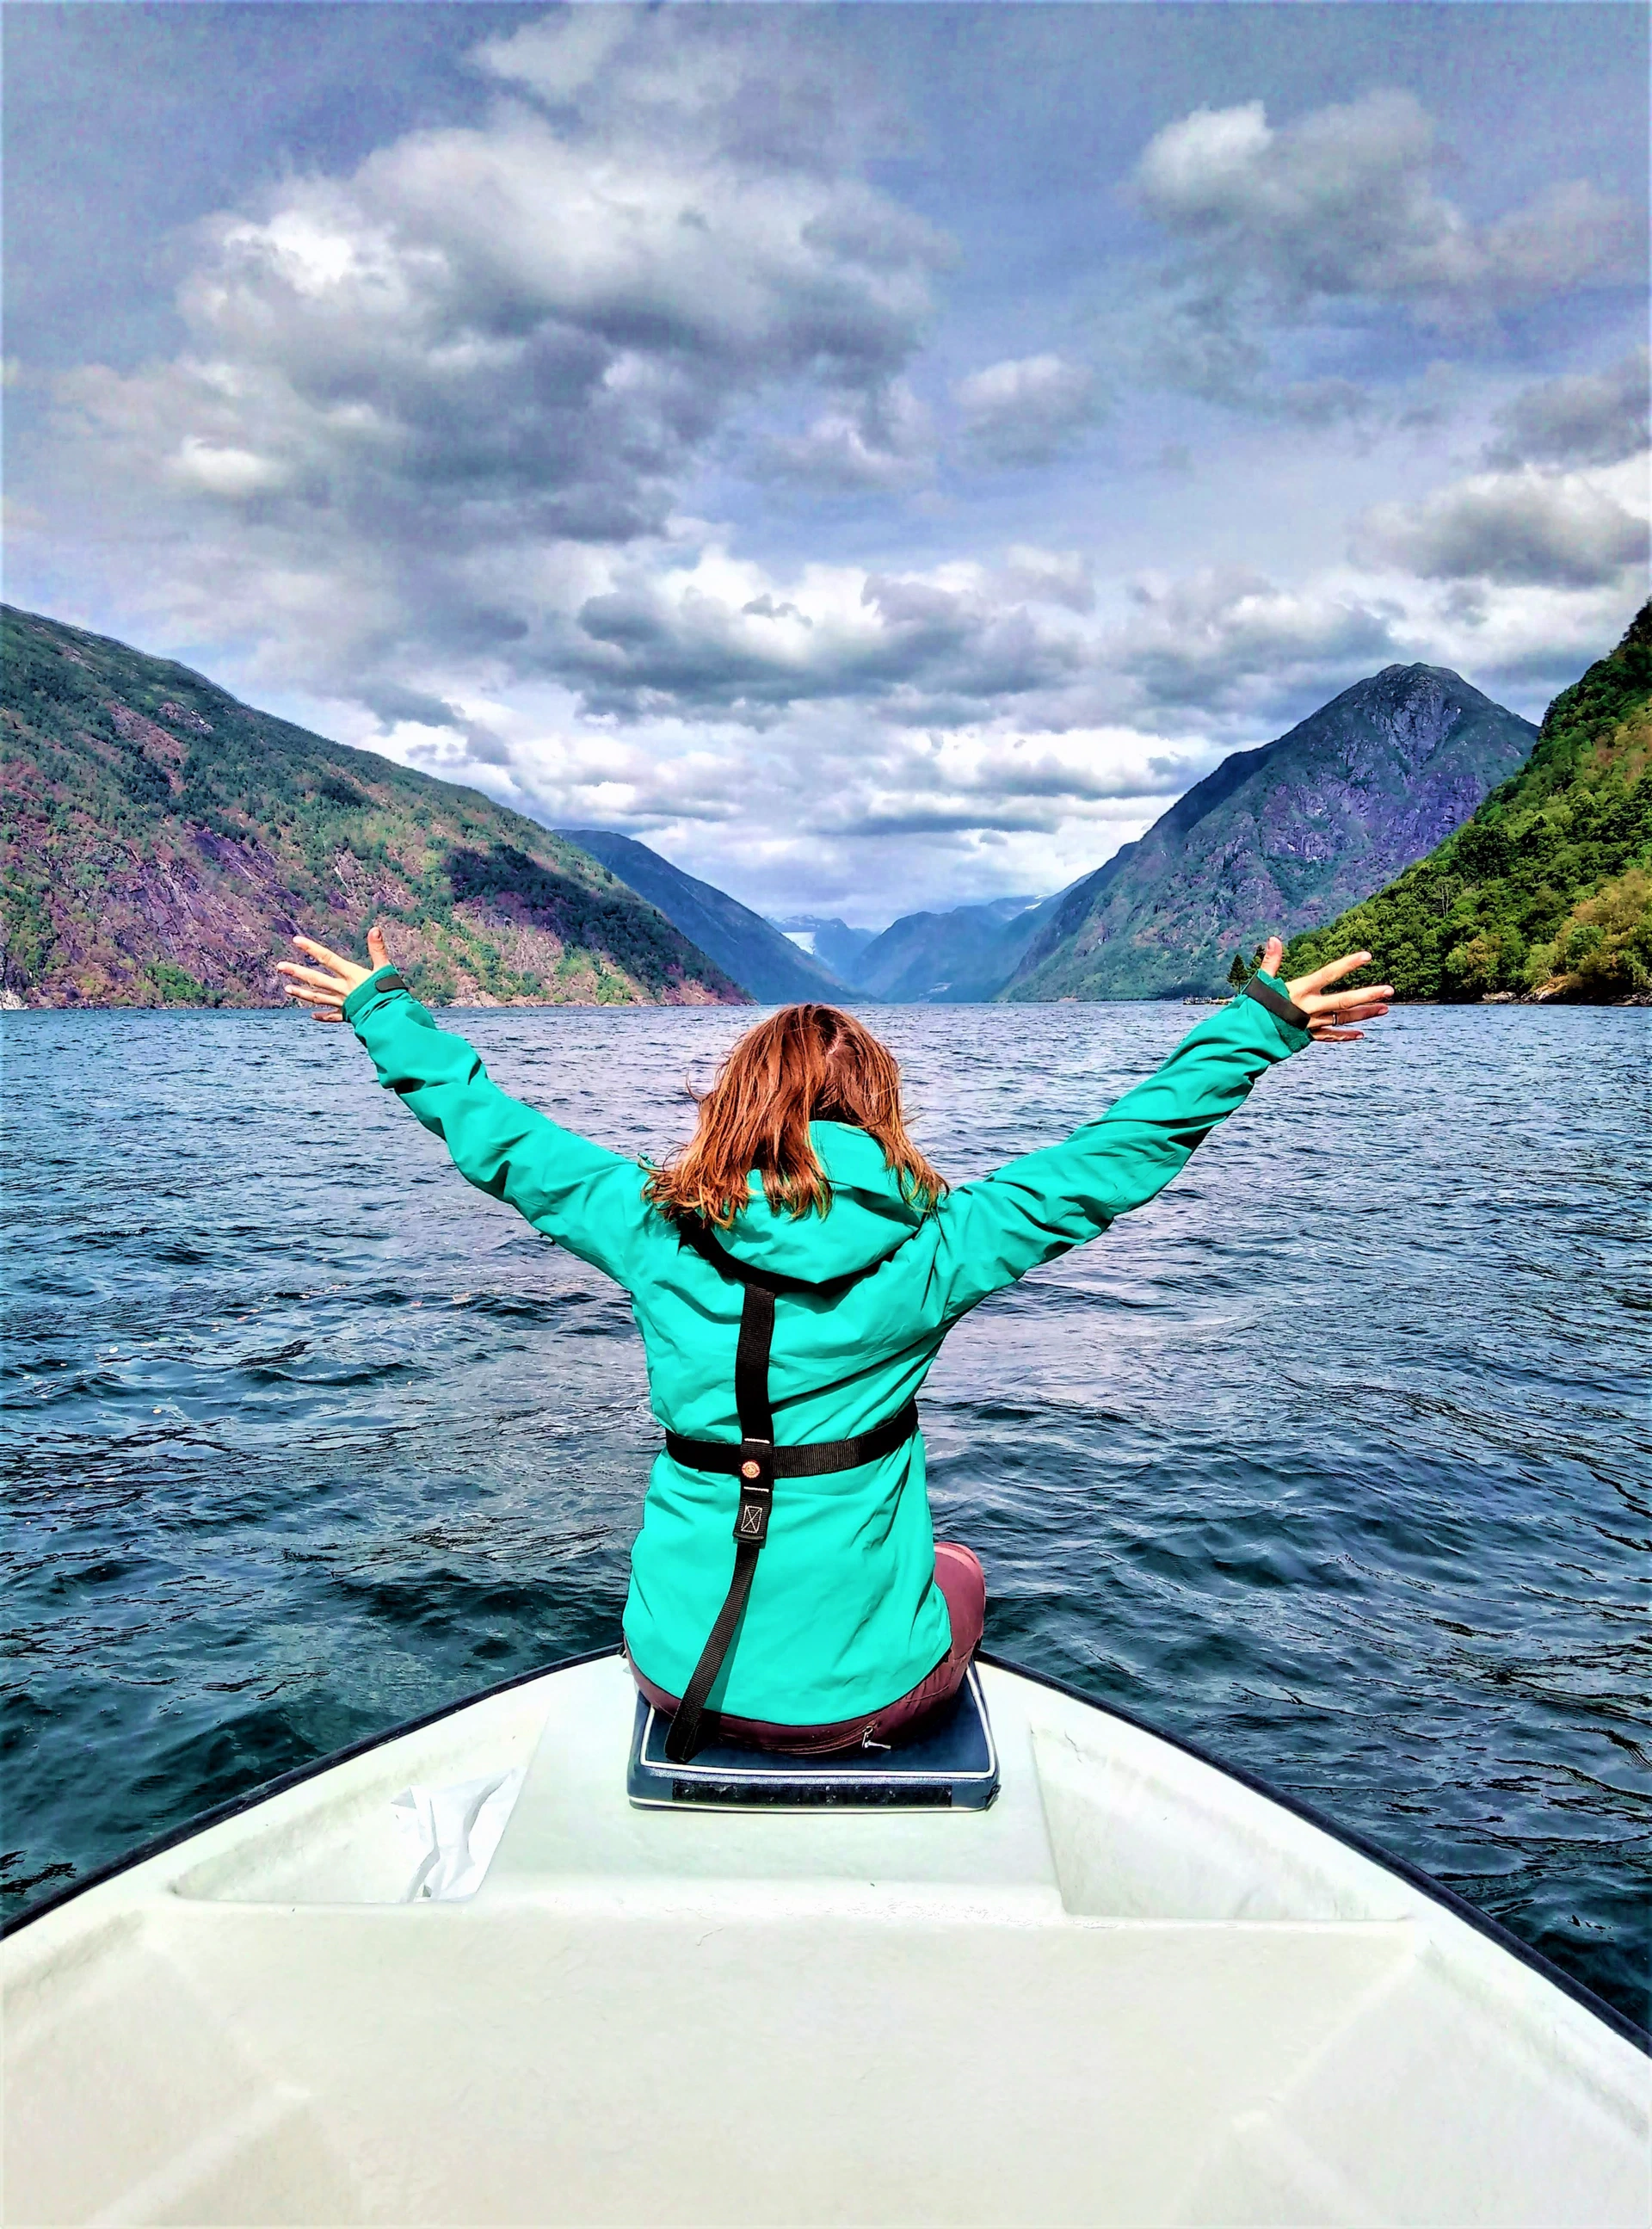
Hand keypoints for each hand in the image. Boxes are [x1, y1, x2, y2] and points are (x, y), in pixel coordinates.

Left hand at [276, 924, 392, 1023]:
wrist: (388, 1018)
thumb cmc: (388, 993)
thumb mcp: (385, 968)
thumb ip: (378, 949)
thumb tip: (375, 929)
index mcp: (351, 975)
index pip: (327, 958)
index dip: (312, 949)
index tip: (296, 941)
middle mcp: (342, 989)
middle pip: (316, 979)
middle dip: (297, 972)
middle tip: (280, 967)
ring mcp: (342, 1003)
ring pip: (318, 997)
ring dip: (302, 993)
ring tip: (287, 989)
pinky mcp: (348, 1015)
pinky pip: (331, 1016)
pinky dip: (321, 1016)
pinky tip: (312, 1015)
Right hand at [1258, 937, 1391, 1043]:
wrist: (1247, 1040)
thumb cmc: (1253, 1009)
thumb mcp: (1261, 983)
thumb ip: (1270, 961)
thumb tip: (1274, 939)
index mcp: (1299, 991)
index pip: (1328, 975)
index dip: (1348, 965)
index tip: (1367, 957)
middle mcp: (1309, 1008)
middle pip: (1344, 1001)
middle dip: (1368, 995)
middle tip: (1389, 991)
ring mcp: (1311, 1024)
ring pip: (1342, 1019)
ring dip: (1364, 1014)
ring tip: (1385, 1009)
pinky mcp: (1307, 1037)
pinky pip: (1330, 1036)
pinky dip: (1345, 1035)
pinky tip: (1361, 1034)